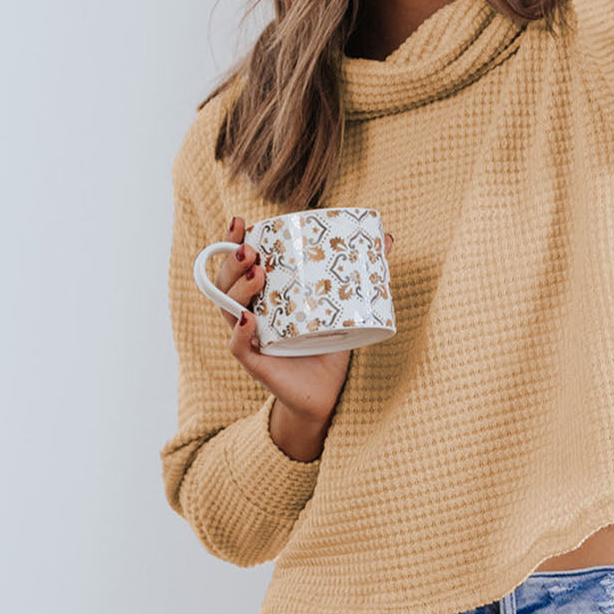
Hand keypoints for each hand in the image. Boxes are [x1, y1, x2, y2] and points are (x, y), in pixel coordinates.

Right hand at [215, 217, 393, 426]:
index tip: (240, 221)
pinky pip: (238, 346)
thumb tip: (389, 239)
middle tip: (252, 250)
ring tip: (258, 274)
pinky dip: (240, 332)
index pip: (236, 264)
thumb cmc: (328, 344)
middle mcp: (248, 313)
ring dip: (238, 288)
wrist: (327, 392)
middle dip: (232, 262)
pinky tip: (249, 318)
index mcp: (262, 295)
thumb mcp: (342, 304)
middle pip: (224, 282)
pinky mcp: (257, 364)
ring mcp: (250, 339)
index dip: (231, 242)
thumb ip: (359, 272)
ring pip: (227, 309)